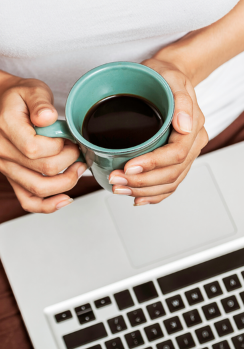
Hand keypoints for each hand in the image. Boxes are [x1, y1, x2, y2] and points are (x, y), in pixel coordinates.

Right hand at [0, 73, 86, 212]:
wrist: (2, 105)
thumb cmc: (18, 98)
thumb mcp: (31, 90)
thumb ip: (40, 102)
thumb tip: (47, 118)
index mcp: (5, 128)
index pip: (35, 149)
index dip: (59, 146)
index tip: (68, 138)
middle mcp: (2, 152)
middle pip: (43, 170)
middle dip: (70, 161)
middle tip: (78, 150)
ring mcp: (6, 168)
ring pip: (38, 188)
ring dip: (67, 181)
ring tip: (79, 169)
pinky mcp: (13, 178)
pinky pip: (28, 201)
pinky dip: (48, 205)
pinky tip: (65, 199)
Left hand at [108, 58, 208, 204]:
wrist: (170, 77)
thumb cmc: (166, 76)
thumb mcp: (171, 77)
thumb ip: (181, 100)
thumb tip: (184, 127)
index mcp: (194, 127)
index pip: (177, 154)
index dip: (153, 164)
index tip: (129, 166)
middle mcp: (193, 143)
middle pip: (173, 173)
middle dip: (143, 182)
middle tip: (117, 180)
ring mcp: (187, 154)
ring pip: (170, 182)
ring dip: (145, 191)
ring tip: (121, 189)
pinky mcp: (177, 159)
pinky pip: (170, 183)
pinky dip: (155, 194)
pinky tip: (139, 197)